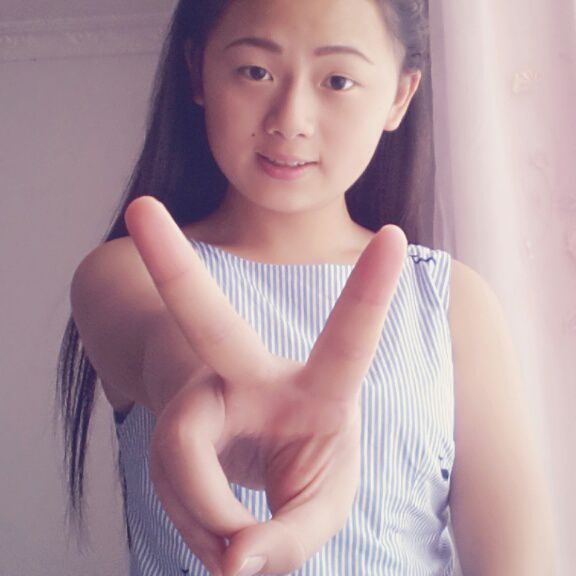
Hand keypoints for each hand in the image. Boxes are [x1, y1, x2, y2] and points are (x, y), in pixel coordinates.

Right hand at [125, 196, 406, 575]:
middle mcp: (250, 373)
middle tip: (140, 206)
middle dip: (173, 264)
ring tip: (234, 557)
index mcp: (318, 385)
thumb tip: (235, 563)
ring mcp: (203, 393)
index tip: (396, 235)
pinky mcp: (172, 420)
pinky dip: (193, 523)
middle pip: (205, 317)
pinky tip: (215, 532)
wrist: (252, 452)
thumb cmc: (306, 459)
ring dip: (207, 521)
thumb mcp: (325, 501)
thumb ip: (292, 538)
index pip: (348, 339)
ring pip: (178, 454)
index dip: (370, 290)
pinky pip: (165, 479)